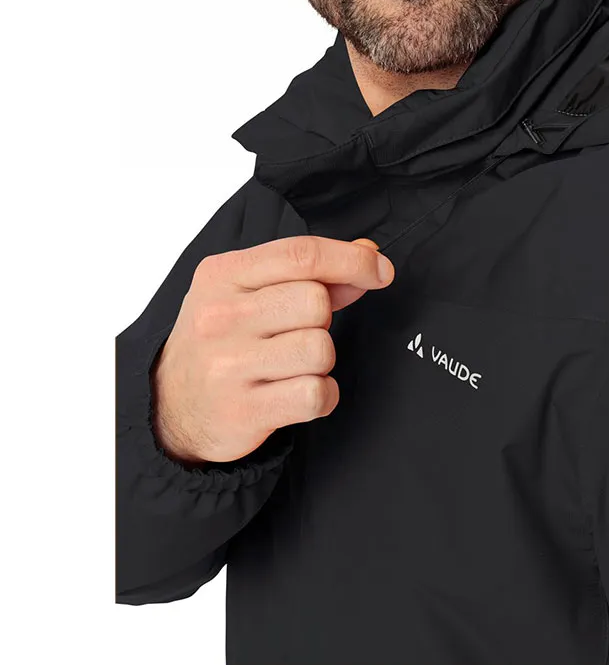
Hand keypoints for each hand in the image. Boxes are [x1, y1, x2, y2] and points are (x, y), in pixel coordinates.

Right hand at [150, 235, 392, 464]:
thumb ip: (312, 274)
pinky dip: (322, 395)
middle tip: (296, 332)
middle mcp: (220, 316)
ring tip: (292, 364)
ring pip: (321, 349)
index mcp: (223, 274)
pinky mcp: (242, 410)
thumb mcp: (251, 292)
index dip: (352, 260)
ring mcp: (228, 365)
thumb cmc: (222, 338)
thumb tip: (369, 255)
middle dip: (323, 319)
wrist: (171, 404)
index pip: (302, 254)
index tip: (380, 271)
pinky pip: (316, 394)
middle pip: (316, 302)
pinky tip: (297, 392)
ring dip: (321, 360)